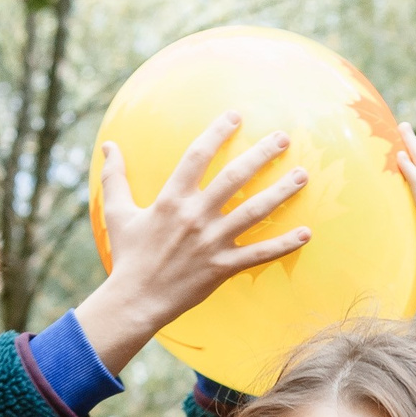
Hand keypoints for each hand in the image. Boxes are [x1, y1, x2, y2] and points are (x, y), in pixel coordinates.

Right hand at [73, 114, 312, 377]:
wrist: (135, 300)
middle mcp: (196, 215)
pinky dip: (284, 244)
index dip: (218, 132)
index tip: (235, 116)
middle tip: (284, 138)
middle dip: (262, 154)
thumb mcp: (117, 212)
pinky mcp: (223, 266)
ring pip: (254, 211)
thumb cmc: (128, 255)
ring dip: (281, 191)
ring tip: (303, 175)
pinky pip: (260, 254)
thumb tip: (108, 145)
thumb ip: (115, 177)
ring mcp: (212, 241)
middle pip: (235, 176)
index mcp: (172, 198)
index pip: (199, 155)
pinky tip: (306, 233)